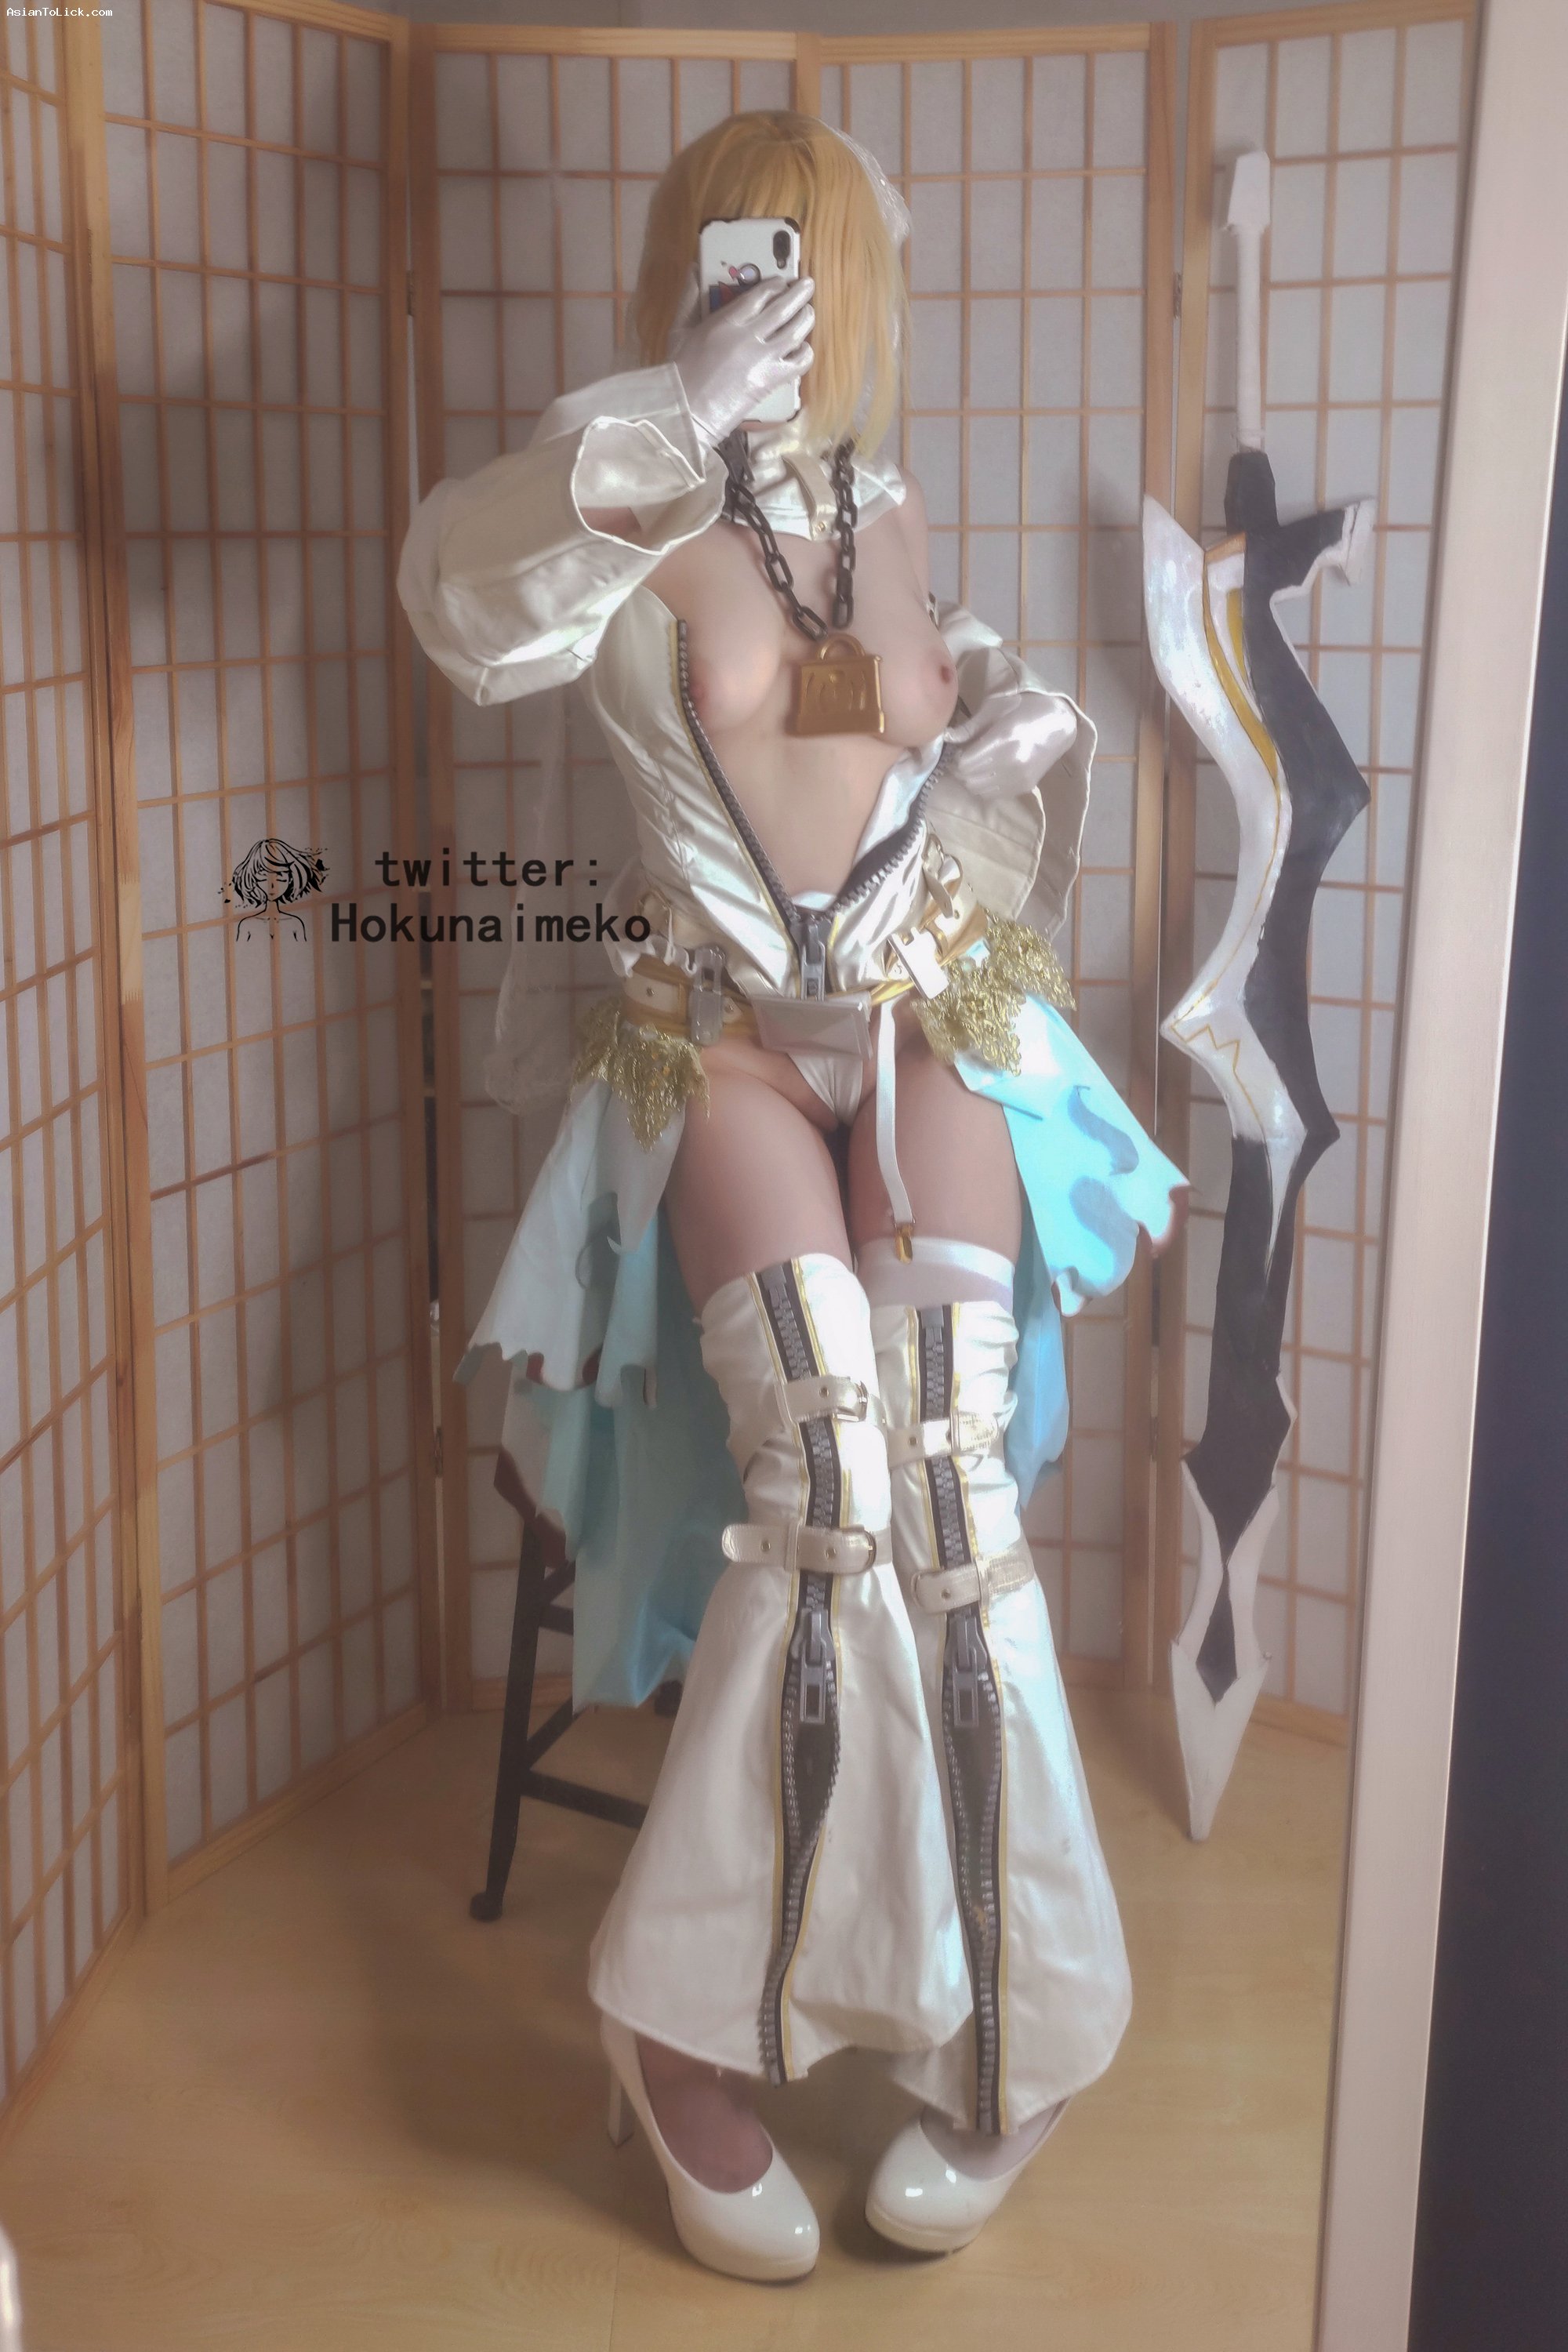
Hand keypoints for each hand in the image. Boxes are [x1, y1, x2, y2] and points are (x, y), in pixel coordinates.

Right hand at [670, 276, 814, 447]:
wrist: (687, 410)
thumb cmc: (679, 372)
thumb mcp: (679, 329)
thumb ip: (688, 298)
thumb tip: (694, 271)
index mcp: (726, 322)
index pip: (759, 295)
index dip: (775, 285)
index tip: (781, 281)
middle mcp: (747, 336)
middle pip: (782, 307)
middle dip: (799, 293)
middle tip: (808, 285)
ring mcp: (762, 358)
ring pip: (795, 331)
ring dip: (806, 318)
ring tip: (809, 312)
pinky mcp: (770, 380)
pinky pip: (798, 362)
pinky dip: (805, 353)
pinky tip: (803, 348)